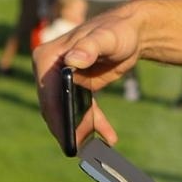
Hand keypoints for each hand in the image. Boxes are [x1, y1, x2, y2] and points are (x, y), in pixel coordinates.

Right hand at [34, 11, 141, 150]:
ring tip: (95, 149)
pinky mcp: (77, 87)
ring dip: (81, 130)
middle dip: (67, 129)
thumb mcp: (107, 37)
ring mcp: (62, 79)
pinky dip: (94, 124)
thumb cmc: (119, 30)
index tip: (66, 135)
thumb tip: (72, 60)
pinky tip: (108, 137)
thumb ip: (91, 47)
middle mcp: (49, 68)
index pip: (47, 91)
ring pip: (67, 112)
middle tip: (79, 151)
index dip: (56, 115)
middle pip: (54, 106)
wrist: (133, 31)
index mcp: (48, 56)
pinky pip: (81, 110)